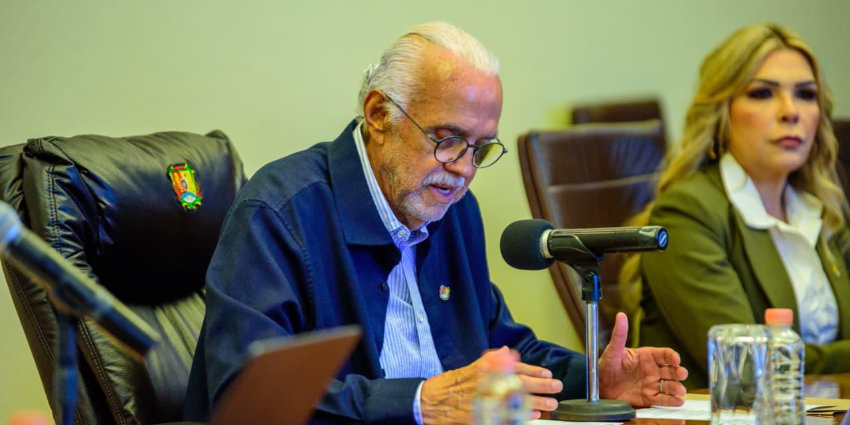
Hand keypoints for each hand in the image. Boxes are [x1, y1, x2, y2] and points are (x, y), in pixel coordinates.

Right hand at [420, 346, 562, 424]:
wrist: (427, 402)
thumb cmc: (448, 386)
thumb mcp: (469, 368)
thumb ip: (490, 362)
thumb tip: (506, 352)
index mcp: (482, 371)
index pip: (512, 368)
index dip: (532, 370)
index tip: (546, 373)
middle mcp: (483, 384)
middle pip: (516, 383)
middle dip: (538, 385)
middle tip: (556, 387)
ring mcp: (481, 403)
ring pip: (513, 402)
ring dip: (534, 403)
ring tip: (550, 404)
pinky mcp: (478, 418)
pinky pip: (502, 418)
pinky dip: (518, 417)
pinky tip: (531, 416)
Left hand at [598, 312, 687, 406]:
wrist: (600, 386)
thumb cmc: (606, 366)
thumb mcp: (612, 351)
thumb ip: (619, 335)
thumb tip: (621, 316)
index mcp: (647, 356)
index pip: (664, 354)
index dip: (672, 356)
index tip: (676, 360)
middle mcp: (652, 370)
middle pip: (671, 370)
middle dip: (679, 372)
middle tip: (681, 374)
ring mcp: (652, 384)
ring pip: (669, 385)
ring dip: (677, 388)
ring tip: (680, 390)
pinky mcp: (649, 398)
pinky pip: (662, 400)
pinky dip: (671, 401)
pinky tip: (677, 402)